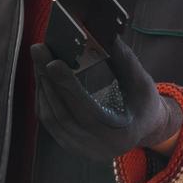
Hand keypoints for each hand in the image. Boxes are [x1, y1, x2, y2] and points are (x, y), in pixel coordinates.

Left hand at [31, 37, 181, 161]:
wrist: (144, 129)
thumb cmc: (144, 103)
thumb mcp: (142, 82)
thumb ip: (124, 60)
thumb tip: (103, 33)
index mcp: (119, 132)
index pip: (86, 109)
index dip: (67, 86)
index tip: (52, 62)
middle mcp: (97, 147)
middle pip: (62, 113)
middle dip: (47, 80)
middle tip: (39, 50)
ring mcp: (81, 150)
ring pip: (51, 118)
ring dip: (42, 87)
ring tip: (39, 60)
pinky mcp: (70, 146)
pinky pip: (49, 122)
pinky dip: (43, 98)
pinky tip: (43, 78)